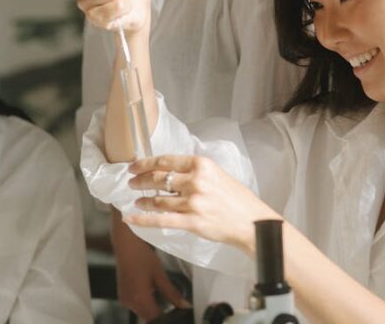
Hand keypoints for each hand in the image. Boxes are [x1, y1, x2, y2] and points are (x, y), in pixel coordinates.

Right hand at [112, 211, 190, 319]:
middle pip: (148, 317)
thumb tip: (184, 306)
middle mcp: (129, 302)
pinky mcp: (122, 294)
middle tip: (173, 305)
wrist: (125, 243)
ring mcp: (124, 299)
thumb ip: (172, 293)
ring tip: (162, 295)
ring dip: (153, 308)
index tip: (178, 314)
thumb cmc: (141, 255)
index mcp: (139, 299)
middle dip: (161, 314)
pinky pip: (136, 305)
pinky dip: (145, 301)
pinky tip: (151, 290)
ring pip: (142, 312)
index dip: (168, 318)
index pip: (156, 319)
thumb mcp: (160, 275)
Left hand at [123, 155, 278, 254]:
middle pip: (158, 178)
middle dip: (140, 180)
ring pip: (158, 200)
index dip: (145, 163)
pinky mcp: (192, 221)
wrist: (253, 223)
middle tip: (131, 183)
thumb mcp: (217, 175)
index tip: (134, 166)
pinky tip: (132, 218)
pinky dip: (143, 219)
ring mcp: (193, 202)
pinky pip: (161, 220)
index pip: (165, 161)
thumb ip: (195, 171)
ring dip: (143, 201)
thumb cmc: (237, 200)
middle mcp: (196, 181)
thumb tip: (169, 171)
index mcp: (202, 165)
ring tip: (137, 202)